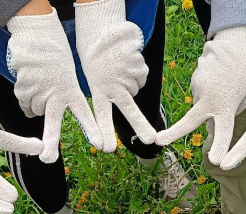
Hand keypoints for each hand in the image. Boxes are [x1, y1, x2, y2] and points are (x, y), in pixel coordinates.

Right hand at [6, 8, 103, 162]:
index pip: (84, 113)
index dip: (92, 129)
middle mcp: (55, 95)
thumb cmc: (56, 59)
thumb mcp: (66, 78)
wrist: (38, 36)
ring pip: (34, 110)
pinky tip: (30, 82)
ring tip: (41, 83)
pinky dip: (25, 96)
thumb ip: (58, 99)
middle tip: (48, 159)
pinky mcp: (23, 88)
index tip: (101, 144)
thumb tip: (32, 116)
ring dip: (36, 102)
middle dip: (50, 142)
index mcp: (71, 91)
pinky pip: (23, 103)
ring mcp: (38, 92)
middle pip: (52, 123)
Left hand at [76, 0, 155, 149]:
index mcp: (99, 91)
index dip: (104, 132)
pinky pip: (142, 75)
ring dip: (132, 82)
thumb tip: (128, 106)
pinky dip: (137, 70)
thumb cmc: (97, 62)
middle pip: (129, 110)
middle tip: (150, 139)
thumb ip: (108, 98)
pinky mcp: (137, 66)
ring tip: (119, 69)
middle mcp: (113, 86)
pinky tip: (127, 62)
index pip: (101, 115)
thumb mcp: (95, 82)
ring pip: (137, 88)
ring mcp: (126, 76)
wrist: (102, 33)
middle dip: (140, 125)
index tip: (107, 148)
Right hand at [155, 26, 245, 164]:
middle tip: (158, 141)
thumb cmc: (245, 74)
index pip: (224, 131)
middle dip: (174, 133)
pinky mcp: (194, 80)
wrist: (237, 44)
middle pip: (190, 121)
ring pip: (200, 106)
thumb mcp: (244, 97)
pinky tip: (217, 79)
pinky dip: (207, 91)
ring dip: (208, 103)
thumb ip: (228, 115)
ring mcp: (199, 88)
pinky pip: (199, 94)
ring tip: (223, 87)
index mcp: (227, 106)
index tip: (216, 162)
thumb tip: (208, 128)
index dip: (220, 147)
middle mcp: (210, 98)